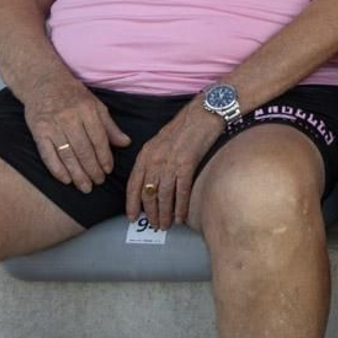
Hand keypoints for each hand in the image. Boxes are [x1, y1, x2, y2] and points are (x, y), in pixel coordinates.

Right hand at [22, 76, 131, 191]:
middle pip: (84, 150)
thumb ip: (110, 126)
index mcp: (88, 110)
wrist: (44, 83)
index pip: (99, 139)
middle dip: (92, 169)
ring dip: (77, 173)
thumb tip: (125, 143)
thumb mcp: (96, 105)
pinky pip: (48, 154)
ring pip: (67, 155)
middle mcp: (70, 118)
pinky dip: (57, 169)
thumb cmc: (73, 95)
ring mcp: (53, 125)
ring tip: (85, 186)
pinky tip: (65, 180)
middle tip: (98, 182)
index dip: (105, 157)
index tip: (108, 170)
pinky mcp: (38, 131)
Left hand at [125, 101, 224, 230]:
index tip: (132, 217)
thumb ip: (154, 158)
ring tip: (166, 225)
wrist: (205, 112)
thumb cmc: (187, 125)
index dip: (131, 203)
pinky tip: (181, 217)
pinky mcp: (187, 164)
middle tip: (154, 225)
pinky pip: (181, 191)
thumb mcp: (162, 140)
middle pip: (148, 193)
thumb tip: (153, 179)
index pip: (134, 184)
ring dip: (164, 214)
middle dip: (150, 213)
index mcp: (146, 153)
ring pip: (163, 196)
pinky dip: (180, 207)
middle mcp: (155, 159)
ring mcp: (171, 162)